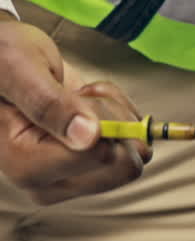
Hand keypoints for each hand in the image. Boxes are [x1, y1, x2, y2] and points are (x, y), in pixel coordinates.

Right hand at [0, 16, 150, 204]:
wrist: (3, 60)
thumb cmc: (1, 58)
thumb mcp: (17, 67)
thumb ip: (48, 102)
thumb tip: (89, 138)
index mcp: (23, 165)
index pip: (98, 155)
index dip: (101, 118)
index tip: (76, 94)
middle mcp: (48, 182)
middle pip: (123, 167)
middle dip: (114, 120)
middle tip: (80, 95)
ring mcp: (72, 178)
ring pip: (134, 158)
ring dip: (117, 117)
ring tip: (79, 97)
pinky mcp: (91, 169)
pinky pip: (135, 149)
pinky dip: (122, 118)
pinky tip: (89, 104)